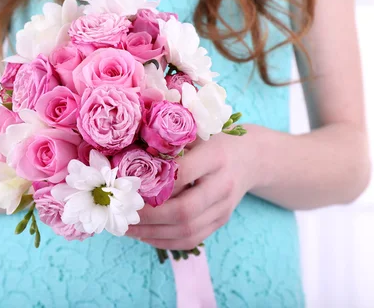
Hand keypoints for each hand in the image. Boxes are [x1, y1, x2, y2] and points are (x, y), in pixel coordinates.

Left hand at [126, 131, 256, 249]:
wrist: (250, 157)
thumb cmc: (213, 141)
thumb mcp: (195, 132)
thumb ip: (168, 143)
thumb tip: (128, 158)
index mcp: (216, 157)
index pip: (182, 174)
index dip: (154, 183)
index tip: (127, 185)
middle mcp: (222, 185)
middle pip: (184, 210)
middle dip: (149, 216)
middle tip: (123, 213)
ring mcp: (224, 208)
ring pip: (187, 231)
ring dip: (152, 233)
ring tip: (127, 227)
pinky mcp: (221, 221)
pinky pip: (192, 240)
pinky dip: (165, 241)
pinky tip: (145, 234)